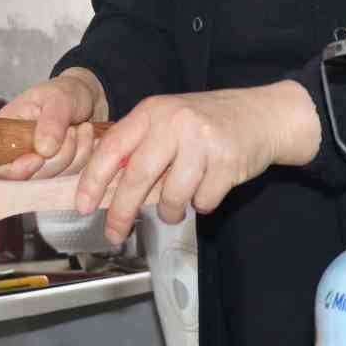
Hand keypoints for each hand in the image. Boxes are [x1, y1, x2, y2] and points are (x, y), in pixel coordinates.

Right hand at [0, 68, 107, 179]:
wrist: (89, 98)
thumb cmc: (66, 92)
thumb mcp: (58, 97)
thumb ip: (51, 121)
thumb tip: (44, 149)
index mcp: (6, 135)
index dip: (15, 171)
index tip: (38, 158)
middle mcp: (19, 155)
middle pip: (30, 177)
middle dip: (59, 155)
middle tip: (72, 130)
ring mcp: (39, 167)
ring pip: (53, 179)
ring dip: (76, 154)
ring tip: (82, 128)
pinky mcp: (58, 172)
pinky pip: (70, 178)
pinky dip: (84, 159)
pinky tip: (87, 139)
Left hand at [75, 80, 320, 242]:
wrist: (262, 115)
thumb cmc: (207, 123)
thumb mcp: (168, 121)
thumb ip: (140, 146)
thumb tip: (107, 188)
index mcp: (153, 112)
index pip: (113, 148)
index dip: (93, 180)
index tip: (83, 206)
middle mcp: (175, 122)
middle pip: (137, 177)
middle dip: (122, 212)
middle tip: (115, 234)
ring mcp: (203, 141)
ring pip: (172, 196)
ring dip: (170, 211)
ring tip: (176, 207)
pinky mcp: (228, 161)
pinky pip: (203, 201)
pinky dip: (201, 205)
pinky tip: (207, 189)